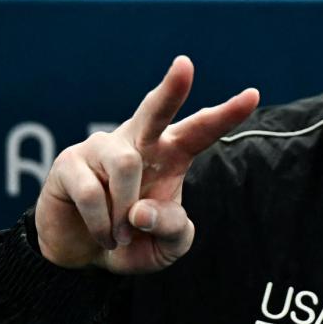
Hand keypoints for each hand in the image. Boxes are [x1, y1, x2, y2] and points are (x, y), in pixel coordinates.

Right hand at [34, 56, 258, 273]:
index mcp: (171, 154)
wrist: (85, 258)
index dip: (227, 114)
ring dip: (124, 210)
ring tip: (120, 236)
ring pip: (125, 165)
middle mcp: (138, 142)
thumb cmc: (135, 242)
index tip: (253, 94)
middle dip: (171, 88)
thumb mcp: (168, 245)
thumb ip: (171, 228)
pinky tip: (103, 235)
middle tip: (185, 65)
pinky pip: (91, 191)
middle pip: (156, 109)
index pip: (201, 130)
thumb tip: (141, 211)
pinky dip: (102, 223)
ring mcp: (101, 148)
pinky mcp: (69, 163)